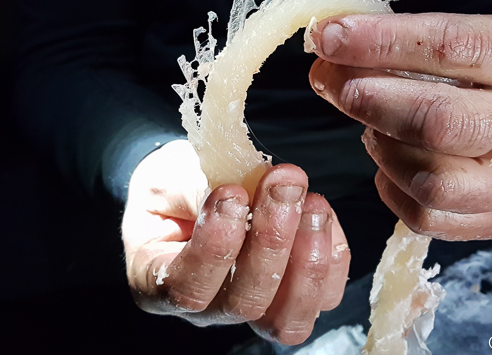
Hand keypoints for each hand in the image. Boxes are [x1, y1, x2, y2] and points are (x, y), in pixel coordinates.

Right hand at [122, 140, 350, 343]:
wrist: (194, 183)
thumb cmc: (175, 184)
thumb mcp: (170, 176)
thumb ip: (197, 188)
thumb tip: (240, 192)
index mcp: (160, 281)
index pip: (187, 288)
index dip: (215, 246)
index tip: (231, 194)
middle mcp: (209, 307)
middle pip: (245, 303)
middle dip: (271, 240)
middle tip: (283, 185)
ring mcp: (256, 306)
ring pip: (289, 315)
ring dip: (307, 257)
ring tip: (311, 203)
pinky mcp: (295, 294)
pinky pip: (325, 295)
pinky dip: (331, 255)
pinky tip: (320, 213)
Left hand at [309, 13, 491, 239]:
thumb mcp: (480, 36)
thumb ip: (414, 42)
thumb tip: (331, 48)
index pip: (456, 48)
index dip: (383, 42)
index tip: (331, 36)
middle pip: (444, 122)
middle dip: (374, 101)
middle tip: (333, 84)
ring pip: (434, 181)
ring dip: (382, 148)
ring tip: (370, 124)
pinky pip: (429, 218)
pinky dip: (392, 188)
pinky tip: (387, 161)